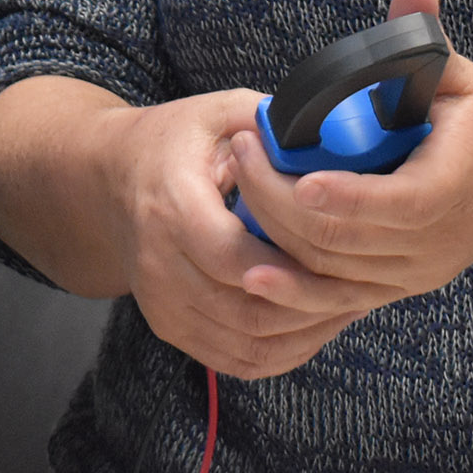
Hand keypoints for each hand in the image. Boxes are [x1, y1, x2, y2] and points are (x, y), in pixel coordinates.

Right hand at [89, 86, 376, 377]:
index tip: (345, 259)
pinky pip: (235, 360)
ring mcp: (161, 301)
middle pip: (247, 312)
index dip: (294, 270)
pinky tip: (313, 325)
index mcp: (172, 205)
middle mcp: (158, 263)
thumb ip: (273, 123)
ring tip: (346, 305)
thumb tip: (333, 135)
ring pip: (247, 345)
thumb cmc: (174, 142)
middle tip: (362, 288)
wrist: (111, 178)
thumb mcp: (219, 113)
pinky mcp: (169, 326)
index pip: (236, 258)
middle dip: (313, 307)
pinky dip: (282, 353)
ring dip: (304, 334)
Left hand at [226, 0, 472, 310]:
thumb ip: (425, 33)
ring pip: (335, 276)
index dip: (338, 194)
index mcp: (456, 184)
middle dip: (280, 202)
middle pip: (347, 241)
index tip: (283, 166)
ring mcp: (420, 271)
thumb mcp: (455, 70)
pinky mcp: (401, 286)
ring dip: (277, 241)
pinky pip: (340, 297)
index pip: (396, 203)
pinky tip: (252, 268)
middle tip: (240, 153)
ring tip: (236, 189)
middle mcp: (440, 241)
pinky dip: (295, 286)